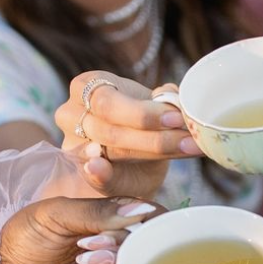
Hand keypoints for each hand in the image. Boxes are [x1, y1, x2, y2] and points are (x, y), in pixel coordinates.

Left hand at [0, 195, 160, 263]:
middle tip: (89, 245)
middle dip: (122, 249)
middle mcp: (124, 251)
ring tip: (78, 262)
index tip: (128, 221)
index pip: (156, 221)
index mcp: (119, 221)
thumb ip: (98, 211)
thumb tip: (141, 210)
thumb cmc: (28, 232)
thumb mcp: (58, 212)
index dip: (149, 223)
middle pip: (149, 253)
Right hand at [56, 73, 200, 171]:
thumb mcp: (151, 105)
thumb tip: (170, 96)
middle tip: (190, 139)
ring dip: (153, 151)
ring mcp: (72, 144)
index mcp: (88, 87)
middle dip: (155, 137)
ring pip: (111, 151)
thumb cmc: (141, 125)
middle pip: (111, 129)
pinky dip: (99, 174)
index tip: (178, 118)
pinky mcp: (82, 174)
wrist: (134, 160)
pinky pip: (93, 176)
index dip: (144, 113)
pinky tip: (100, 169)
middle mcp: (71, 114)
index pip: (109, 103)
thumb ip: (161, 99)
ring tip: (187, 148)